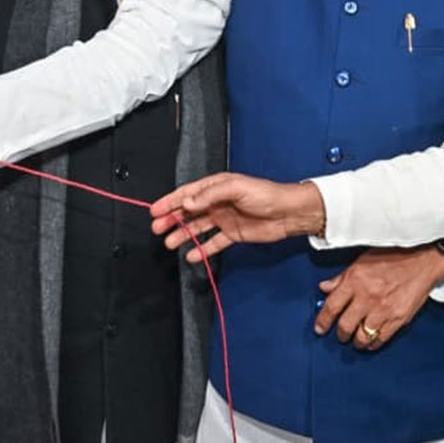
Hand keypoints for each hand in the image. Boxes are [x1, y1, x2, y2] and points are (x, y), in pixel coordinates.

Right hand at [150, 174, 324, 262]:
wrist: (288, 213)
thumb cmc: (266, 194)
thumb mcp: (236, 188)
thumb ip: (210, 195)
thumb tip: (188, 202)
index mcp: (216, 187)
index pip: (187, 194)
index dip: (170, 202)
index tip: (155, 210)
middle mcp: (218, 202)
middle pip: (188, 211)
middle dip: (171, 219)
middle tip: (156, 228)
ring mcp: (224, 218)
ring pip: (197, 227)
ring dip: (182, 234)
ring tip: (169, 243)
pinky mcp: (233, 234)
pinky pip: (213, 242)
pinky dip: (202, 249)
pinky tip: (192, 255)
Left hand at [316, 246, 443, 350]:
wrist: (423, 259)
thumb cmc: (393, 256)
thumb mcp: (362, 261)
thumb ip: (342, 277)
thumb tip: (325, 288)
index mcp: (355, 280)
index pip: (331, 306)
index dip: (322, 321)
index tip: (320, 328)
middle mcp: (367, 296)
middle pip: (345, 325)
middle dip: (340, 334)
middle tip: (340, 335)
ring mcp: (383, 310)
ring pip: (361, 337)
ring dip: (356, 342)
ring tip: (355, 340)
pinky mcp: (398, 319)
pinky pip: (380, 339)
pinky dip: (373, 344)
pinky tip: (370, 341)